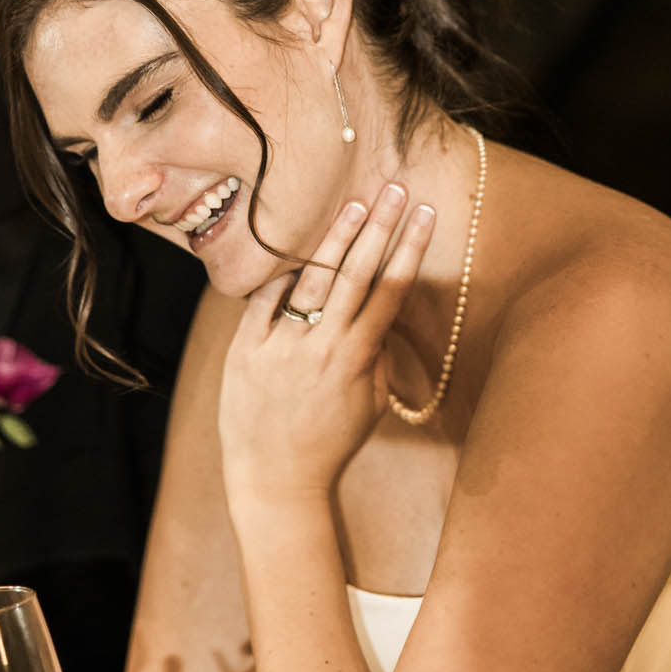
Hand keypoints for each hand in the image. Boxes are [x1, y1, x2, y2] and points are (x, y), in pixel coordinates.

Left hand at [219, 182, 434, 499]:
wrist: (275, 483)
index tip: (426, 214)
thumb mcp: (370, 405)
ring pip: (311, 280)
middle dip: (381, 228)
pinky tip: (294, 247)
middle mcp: (320, 348)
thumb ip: (376, 358)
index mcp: (356, 360)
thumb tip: (379, 315)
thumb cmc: (330, 445)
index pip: (390, 291)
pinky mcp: (244, 351)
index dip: (410, 249)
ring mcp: (279, 347)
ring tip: (355, 205)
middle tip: (396, 188)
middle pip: (356, 274)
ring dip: (336, 239)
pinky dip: (278, 275)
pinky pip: (261, 301)